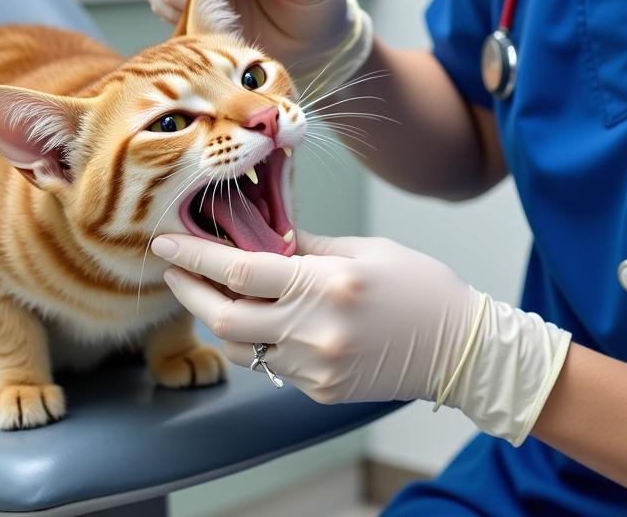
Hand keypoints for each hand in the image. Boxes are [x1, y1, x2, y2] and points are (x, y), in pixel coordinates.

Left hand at [152, 230, 570, 444]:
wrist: (461, 348)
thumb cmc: (418, 287)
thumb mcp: (363, 250)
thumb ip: (306, 245)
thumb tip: (260, 234)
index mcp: (327, 285)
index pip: (240, 270)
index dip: (194, 255)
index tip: (165, 241)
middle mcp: (316, 331)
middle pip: (225, 318)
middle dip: (189, 291)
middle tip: (173, 268)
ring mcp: (317, 368)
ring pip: (240, 348)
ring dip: (215, 319)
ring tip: (205, 291)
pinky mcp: (320, 392)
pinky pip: (269, 366)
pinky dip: (253, 341)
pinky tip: (253, 318)